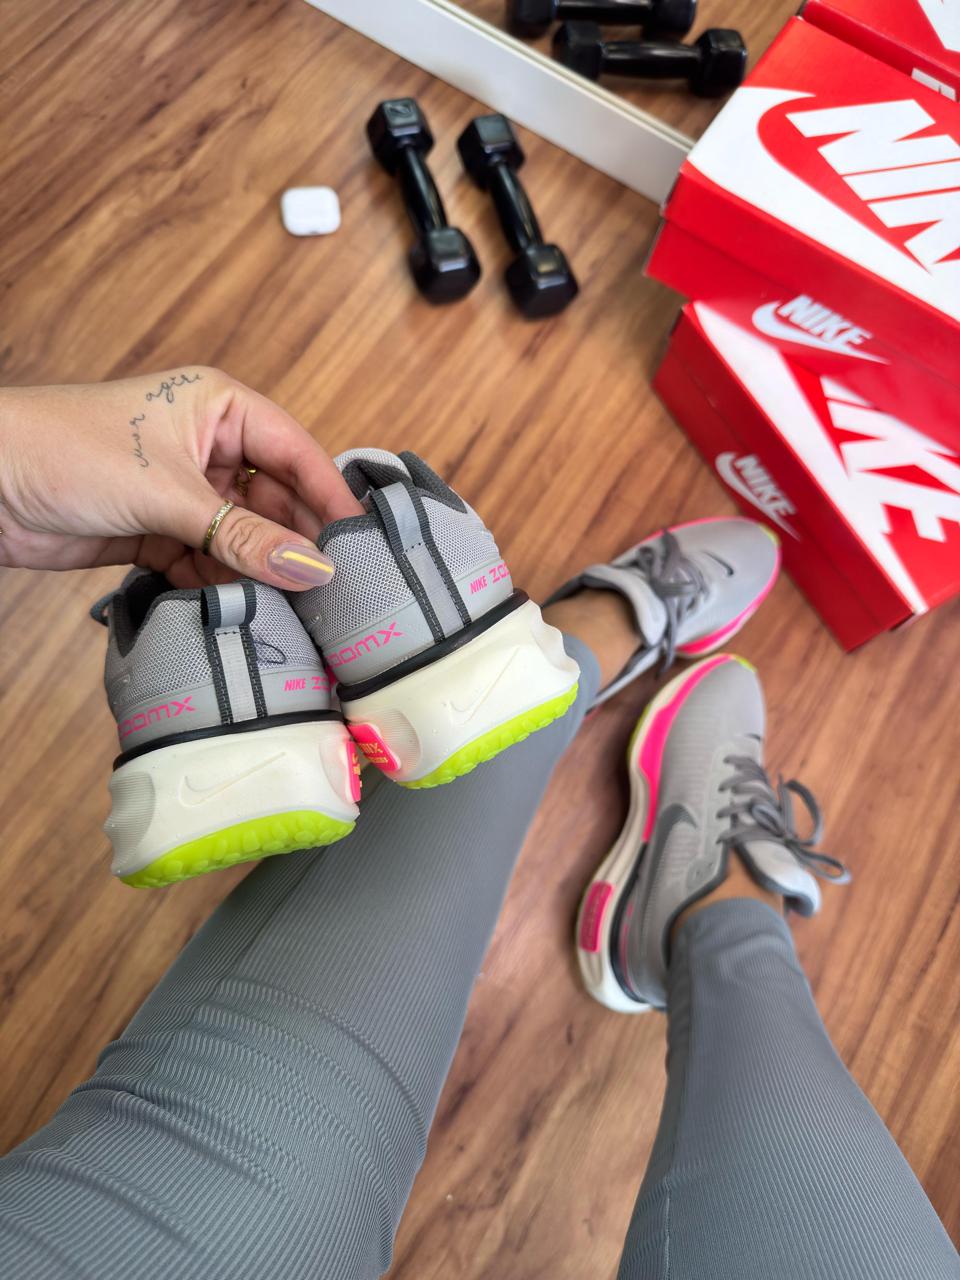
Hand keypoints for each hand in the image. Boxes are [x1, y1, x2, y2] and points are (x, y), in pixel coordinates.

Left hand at [0, 368, 363, 588]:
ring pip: (243, 536)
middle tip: (330, 587)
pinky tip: (241, 607)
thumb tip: (313, 569)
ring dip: (259, 569)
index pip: (295, 451)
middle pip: (274, 498)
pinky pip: (208, 560)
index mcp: (217, 406)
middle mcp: (207, 445)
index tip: (359, 542)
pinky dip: (221, 584)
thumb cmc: (63, 450)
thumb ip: (245, 537)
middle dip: (295, 541)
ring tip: (292, 606)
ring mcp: (183, 491)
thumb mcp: (170, 495)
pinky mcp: (158, 531)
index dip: (328, 497)